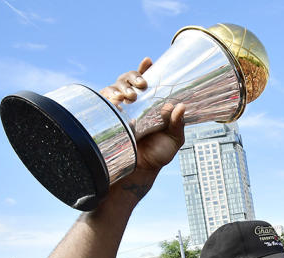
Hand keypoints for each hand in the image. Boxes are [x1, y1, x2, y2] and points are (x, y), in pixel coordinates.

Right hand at [100, 58, 185, 177]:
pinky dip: (108, 98)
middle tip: (142, 84)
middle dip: (133, 76)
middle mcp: (134, 103)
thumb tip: (180, 106)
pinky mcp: (108, 118)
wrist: (141, 170)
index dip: (145, 69)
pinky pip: (103, 101)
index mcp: (151, 104)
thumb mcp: (174, 139)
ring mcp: (119, 109)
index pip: (146, 81)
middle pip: (127, 79)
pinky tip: (116, 102)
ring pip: (114, 87)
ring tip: (130, 96)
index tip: (148, 61)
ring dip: (121, 87)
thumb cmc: (159, 153)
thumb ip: (178, 124)